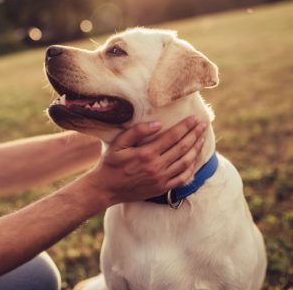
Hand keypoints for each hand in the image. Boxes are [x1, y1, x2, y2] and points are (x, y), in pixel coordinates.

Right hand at [85, 116, 206, 204]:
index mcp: (146, 153)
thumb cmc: (110, 164)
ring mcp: (161, 179)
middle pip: (182, 148)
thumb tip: (157, 124)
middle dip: (194, 135)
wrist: (106, 189)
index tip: (194, 118)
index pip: (172, 137)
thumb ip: (136, 132)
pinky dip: (192, 168)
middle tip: (203, 125)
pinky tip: (195, 159)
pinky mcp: (162, 188)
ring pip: (185, 162)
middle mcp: (156, 167)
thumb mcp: (118, 144)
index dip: (185, 127)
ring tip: (202, 139)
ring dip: (196, 149)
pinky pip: (182, 178)